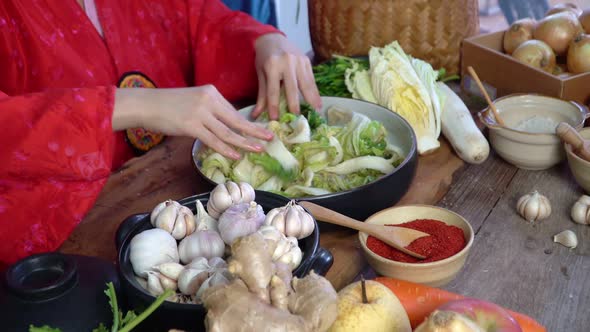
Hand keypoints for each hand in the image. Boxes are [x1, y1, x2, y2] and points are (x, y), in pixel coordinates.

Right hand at [112, 86, 273, 158]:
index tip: (261, 131)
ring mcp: (200, 113)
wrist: (146, 104)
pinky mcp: (191, 125)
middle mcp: (209, 100)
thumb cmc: (169, 105)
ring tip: (258, 149)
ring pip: (227, 131)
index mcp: (212, 92)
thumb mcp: (194, 101)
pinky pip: (213, 139)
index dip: (248, 124)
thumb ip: (210, 112)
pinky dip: (226, 148)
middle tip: (270, 138)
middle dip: (255, 131)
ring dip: (244, 142)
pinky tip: (236, 154)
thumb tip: (225, 128)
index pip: (233, 112)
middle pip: (236, 120)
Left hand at [251, 33, 321, 119]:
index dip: (274, 106)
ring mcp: (299, 60)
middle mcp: (287, 62)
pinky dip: (315, 92)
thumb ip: (261, 95)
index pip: (273, 90)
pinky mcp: (307, 61)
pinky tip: (318, 103)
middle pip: (292, 88)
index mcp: (272, 65)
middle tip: (297, 119)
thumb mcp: (260, 74)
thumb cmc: (264, 58)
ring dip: (311, 100)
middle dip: (294, 104)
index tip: (276, 119)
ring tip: (315, 113)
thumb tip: (256, 115)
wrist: (272, 38)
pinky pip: (311, 79)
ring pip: (306, 84)